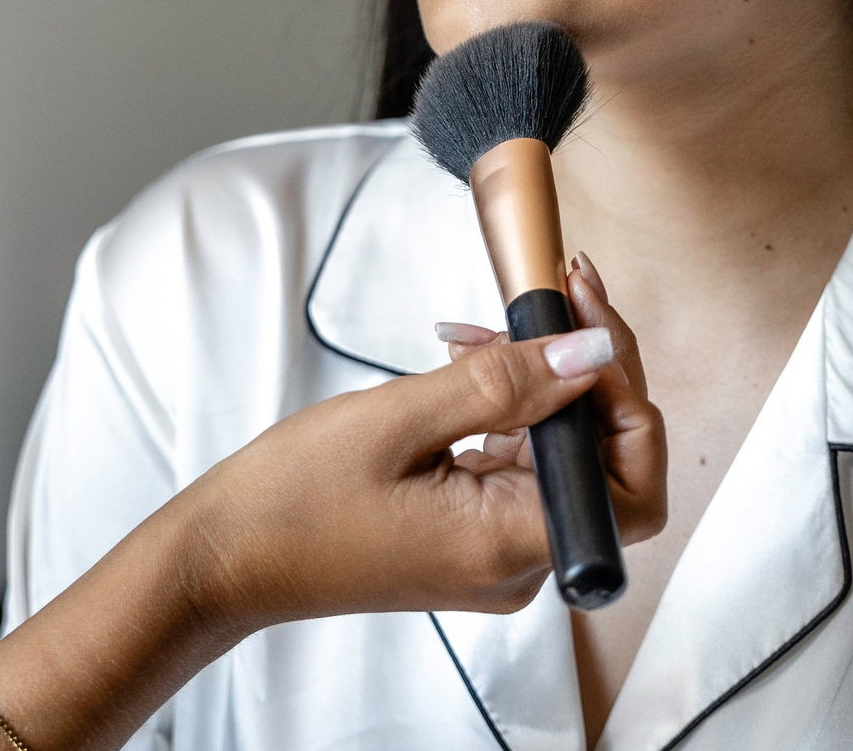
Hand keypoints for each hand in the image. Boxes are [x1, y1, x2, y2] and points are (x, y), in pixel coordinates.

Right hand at [0, 261, 664, 750]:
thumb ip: (505, 384)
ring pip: (560, 456)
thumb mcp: (400, 419)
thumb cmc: (290, 502)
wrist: (223, 558)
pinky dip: (505, 409)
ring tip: (487, 325)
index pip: (629, 481)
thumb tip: (589, 354)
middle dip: (586, 369)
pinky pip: (516, 466)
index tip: (587, 315)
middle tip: (558, 290)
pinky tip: (467, 361)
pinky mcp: (469, 537)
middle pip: (602, 462)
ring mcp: (493, 554)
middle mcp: (516, 563)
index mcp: (510, 544)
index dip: (626, 392)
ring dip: (540, 380)